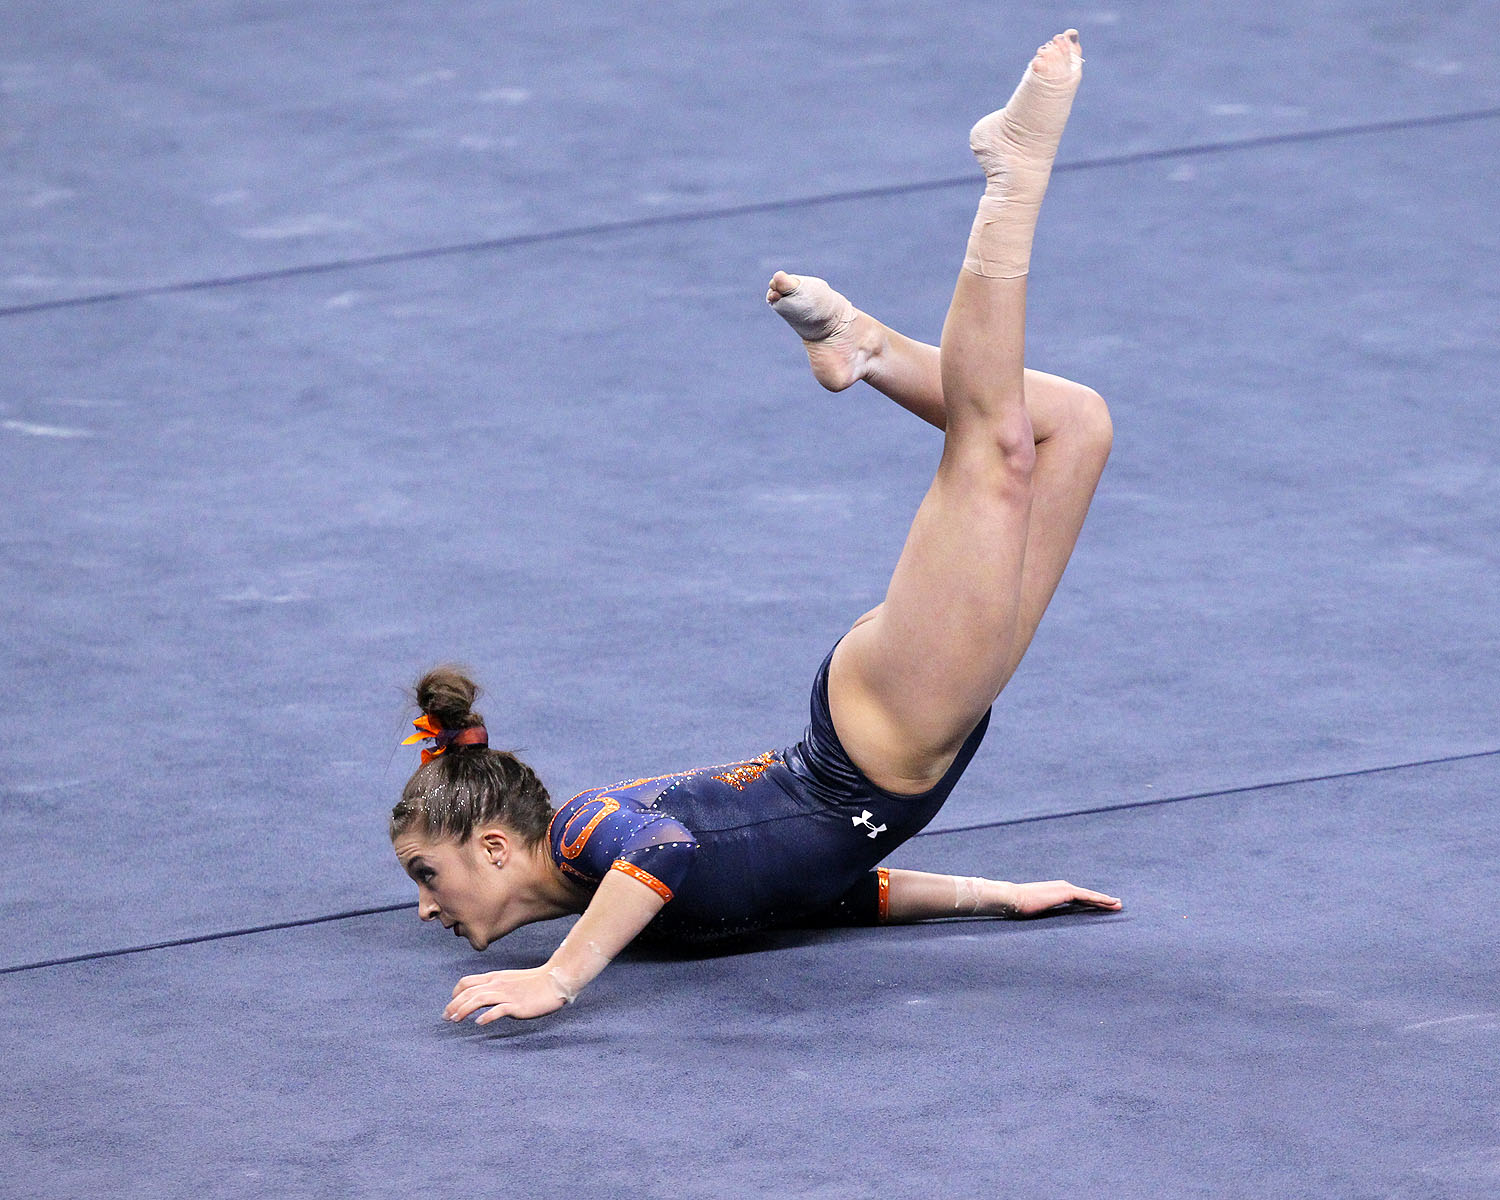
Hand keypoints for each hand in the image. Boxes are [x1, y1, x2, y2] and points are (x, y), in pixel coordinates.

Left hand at [445, 966, 567, 1024]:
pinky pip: (498, 1010)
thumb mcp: (510, 981)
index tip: (451, 1006)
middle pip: (469, 992)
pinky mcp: (517, 1005)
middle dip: (453, 1005)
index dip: (455, 994)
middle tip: (446, 1017)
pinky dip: (487, 1016)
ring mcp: (507, 994)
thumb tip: (482, 999)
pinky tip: (479, 1022)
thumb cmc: (534, 983)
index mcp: (495, 978)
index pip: (466, 982)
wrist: (555, 980)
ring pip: (479, 999)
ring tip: (455, 1020)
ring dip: (463, 1009)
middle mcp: (497, 984)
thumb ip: (495, 987)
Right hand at [1008, 879, 1120, 916]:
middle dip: (1102, 901)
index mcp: (1056, 892)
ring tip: (1118, 905)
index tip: (1102, 906)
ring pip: (1090, 896)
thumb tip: (1042, 926)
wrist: (1012, 898)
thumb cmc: (1018, 907)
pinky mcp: (1066, 892)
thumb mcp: (1035, 912)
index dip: (1091, 902)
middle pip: (1087, 896)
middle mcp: (1062, 888)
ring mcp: (1065, 888)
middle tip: (1117, 905)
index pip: (1078, 899)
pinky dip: (1101, 899)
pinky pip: (1088, 896)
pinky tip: (1111, 903)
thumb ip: (1042, 914)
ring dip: (1105, 900)